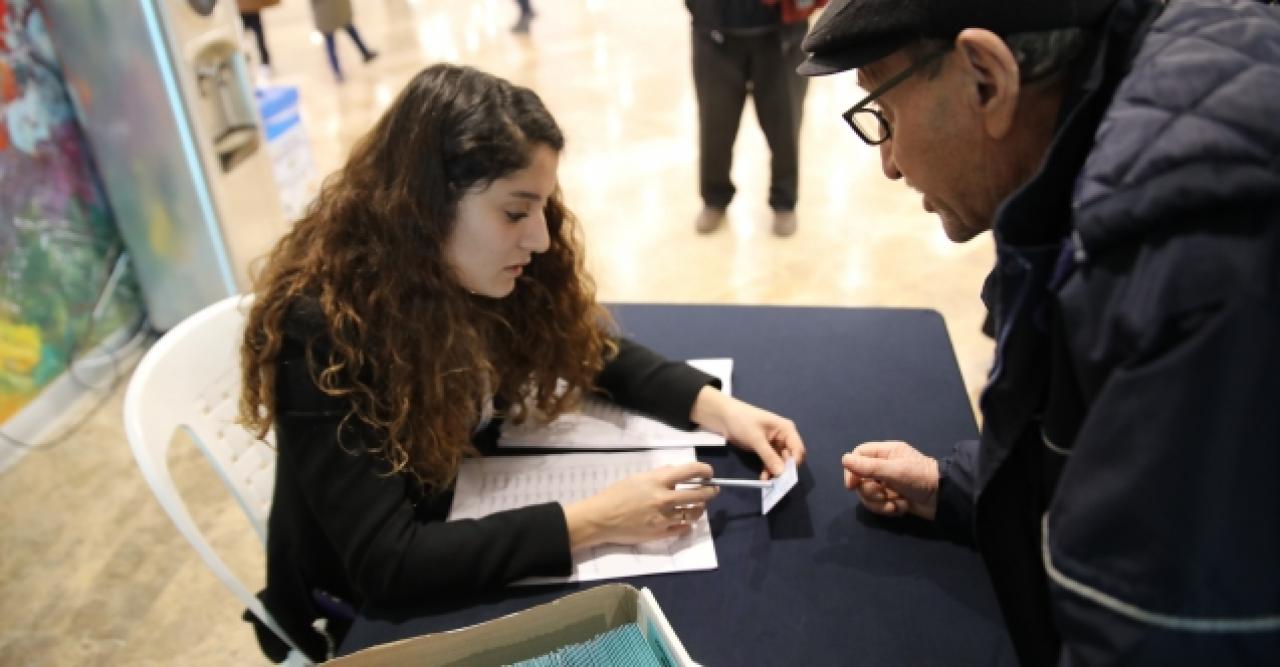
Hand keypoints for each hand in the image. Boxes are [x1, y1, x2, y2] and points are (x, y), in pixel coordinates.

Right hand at [563, 462, 718, 549]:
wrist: (601, 519)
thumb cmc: (616, 495)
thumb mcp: (637, 478)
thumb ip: (659, 475)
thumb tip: (676, 473)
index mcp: (658, 481)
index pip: (691, 471)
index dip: (704, 470)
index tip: (709, 473)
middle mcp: (664, 498)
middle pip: (699, 494)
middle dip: (710, 491)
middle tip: (712, 490)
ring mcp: (664, 518)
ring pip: (694, 513)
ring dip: (699, 508)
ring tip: (699, 506)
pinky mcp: (661, 533)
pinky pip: (683, 528)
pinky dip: (687, 524)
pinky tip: (684, 520)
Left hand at [690, 386, 805, 478]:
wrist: (724, 417)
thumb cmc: (742, 421)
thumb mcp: (756, 439)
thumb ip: (769, 456)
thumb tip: (782, 473)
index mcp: (786, 430)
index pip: (798, 450)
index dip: (794, 464)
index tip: (786, 477)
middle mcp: (784, 437)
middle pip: (790, 457)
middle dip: (785, 470)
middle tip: (777, 482)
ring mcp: (774, 444)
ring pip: (780, 462)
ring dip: (775, 471)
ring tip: (768, 482)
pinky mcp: (765, 449)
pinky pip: (771, 462)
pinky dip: (768, 469)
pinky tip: (763, 477)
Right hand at [842, 441, 939, 519]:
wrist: (945, 499)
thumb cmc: (920, 478)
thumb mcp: (894, 471)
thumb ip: (869, 467)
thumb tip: (844, 459)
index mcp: (886, 453)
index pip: (858, 456)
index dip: (852, 469)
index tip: (853, 485)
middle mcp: (885, 467)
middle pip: (860, 479)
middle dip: (870, 491)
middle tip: (882, 495)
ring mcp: (888, 484)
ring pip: (868, 495)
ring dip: (880, 503)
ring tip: (895, 504)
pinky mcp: (893, 499)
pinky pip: (879, 505)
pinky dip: (889, 509)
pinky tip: (902, 508)